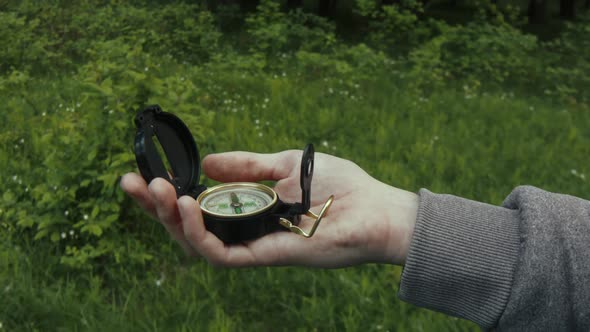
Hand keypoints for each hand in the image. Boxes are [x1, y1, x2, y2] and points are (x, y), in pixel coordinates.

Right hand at [120, 150, 417, 267]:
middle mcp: (245, 230)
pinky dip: (199, 234)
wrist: (374, 208)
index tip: (143, 173)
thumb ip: (246, 166)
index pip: (198, 207)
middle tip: (130, 183)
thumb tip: (207, 163)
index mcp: (248, 209)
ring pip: (197, 244)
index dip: (168, 193)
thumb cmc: (338, 185)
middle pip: (188, 227)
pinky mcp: (265, 258)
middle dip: (156, 208)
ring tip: (157, 192)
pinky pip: (221, 255)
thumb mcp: (283, 165)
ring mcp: (253, 246)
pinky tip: (187, 209)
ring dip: (171, 220)